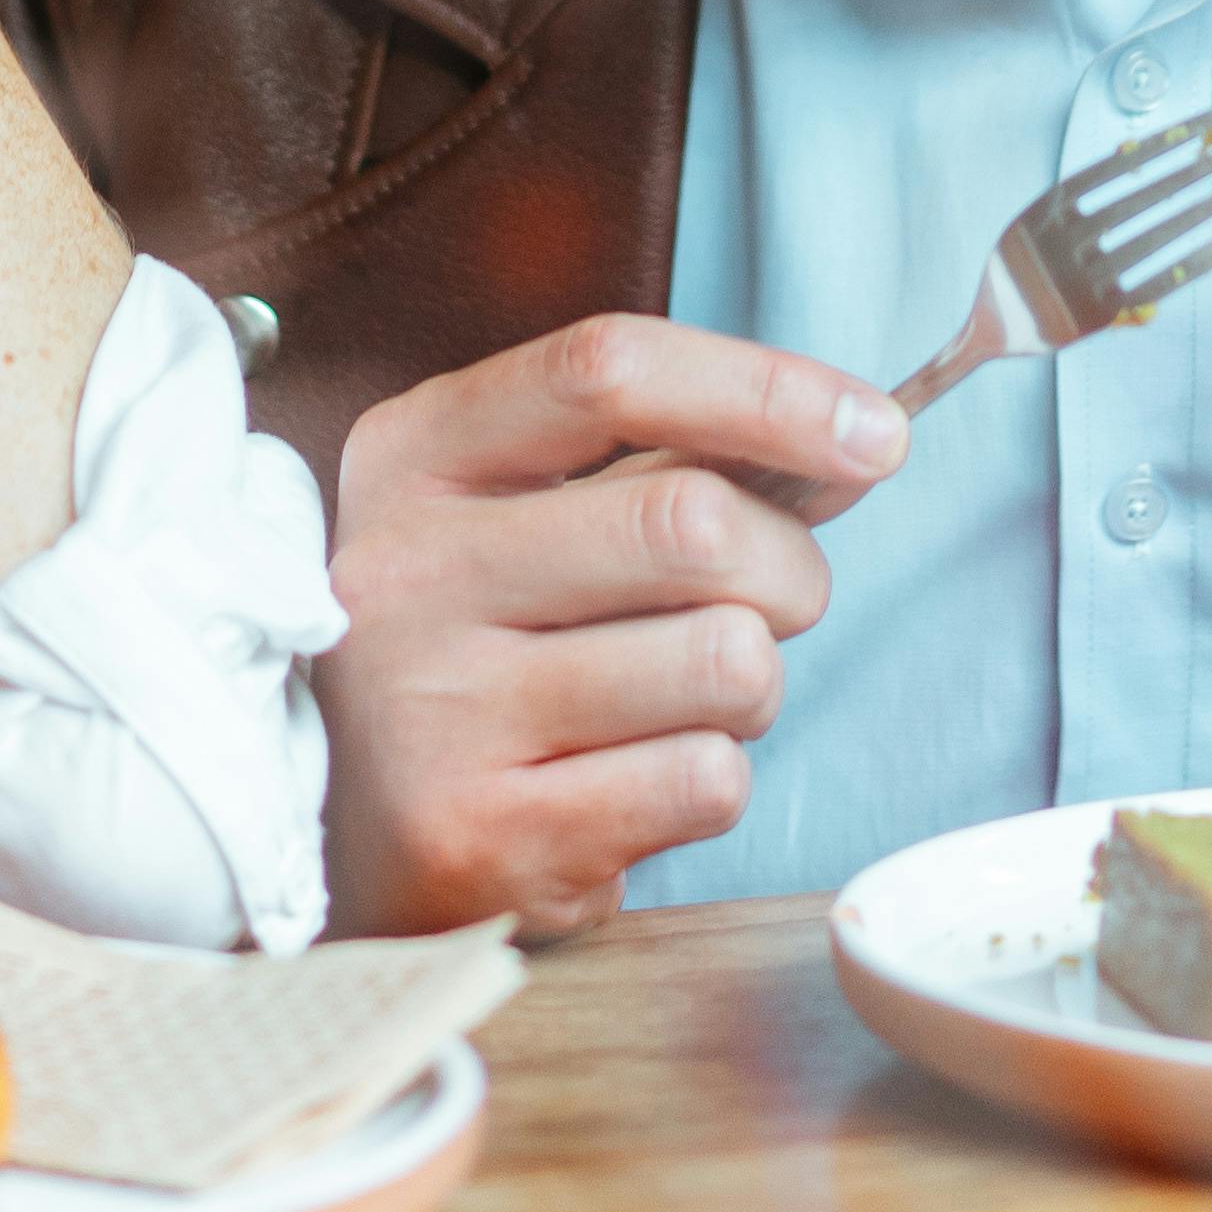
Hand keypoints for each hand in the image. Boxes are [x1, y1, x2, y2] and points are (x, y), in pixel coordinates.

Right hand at [317, 315, 904, 938]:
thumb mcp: (516, 514)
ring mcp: (437, 711)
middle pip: (694, 522)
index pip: (608, 370)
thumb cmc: (472, 647)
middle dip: (791, 566)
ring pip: (725, 661)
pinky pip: (704, 782)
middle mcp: (409, 571)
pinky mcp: (485, 840)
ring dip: (752, 685)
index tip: (876, 431)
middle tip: (773, 601)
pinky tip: (636, 781)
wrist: (335, 835)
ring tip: (681, 700)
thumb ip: (664, 459)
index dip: (765, 387)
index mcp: (417, 454)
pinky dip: (711, 779)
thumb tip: (851, 436)